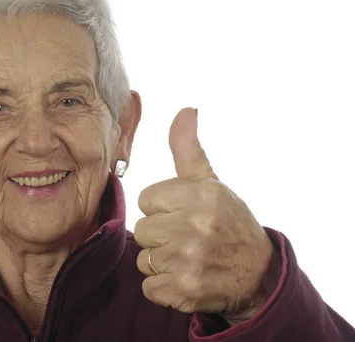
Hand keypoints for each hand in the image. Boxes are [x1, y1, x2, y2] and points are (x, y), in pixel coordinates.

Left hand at [134, 107, 275, 322]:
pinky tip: (186, 278)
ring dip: (161, 262)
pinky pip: (148, 286)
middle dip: (161, 234)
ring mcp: (189, 261)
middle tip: (188, 238)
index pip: (145, 199)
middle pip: (142, 229)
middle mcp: (195, 227)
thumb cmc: (228, 222)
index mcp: (200, 195)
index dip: (162, 208)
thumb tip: (185, 109)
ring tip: (188, 258)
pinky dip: (163, 287)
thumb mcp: (210, 182)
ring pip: (143, 258)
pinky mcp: (183, 290)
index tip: (183, 214)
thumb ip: (188, 148)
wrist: (258, 274)